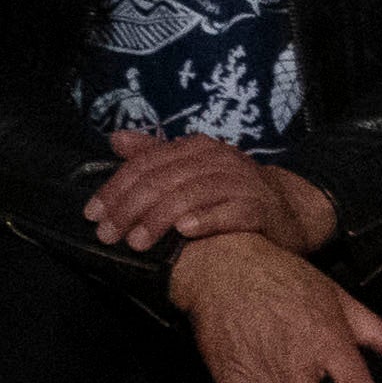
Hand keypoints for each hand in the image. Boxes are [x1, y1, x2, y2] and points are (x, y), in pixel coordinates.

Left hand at [89, 134, 337, 257]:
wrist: (290, 209)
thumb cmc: (230, 191)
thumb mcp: (193, 168)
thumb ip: (154, 155)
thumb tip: (115, 139)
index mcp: (197, 149)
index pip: (147, 163)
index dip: (116, 188)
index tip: (92, 215)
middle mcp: (218, 160)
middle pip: (164, 179)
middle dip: (130, 208)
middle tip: (108, 236)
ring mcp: (241, 183)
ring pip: (192, 194)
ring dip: (159, 219)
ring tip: (137, 243)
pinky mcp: (260, 208)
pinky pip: (231, 212)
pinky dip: (206, 219)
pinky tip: (185, 231)